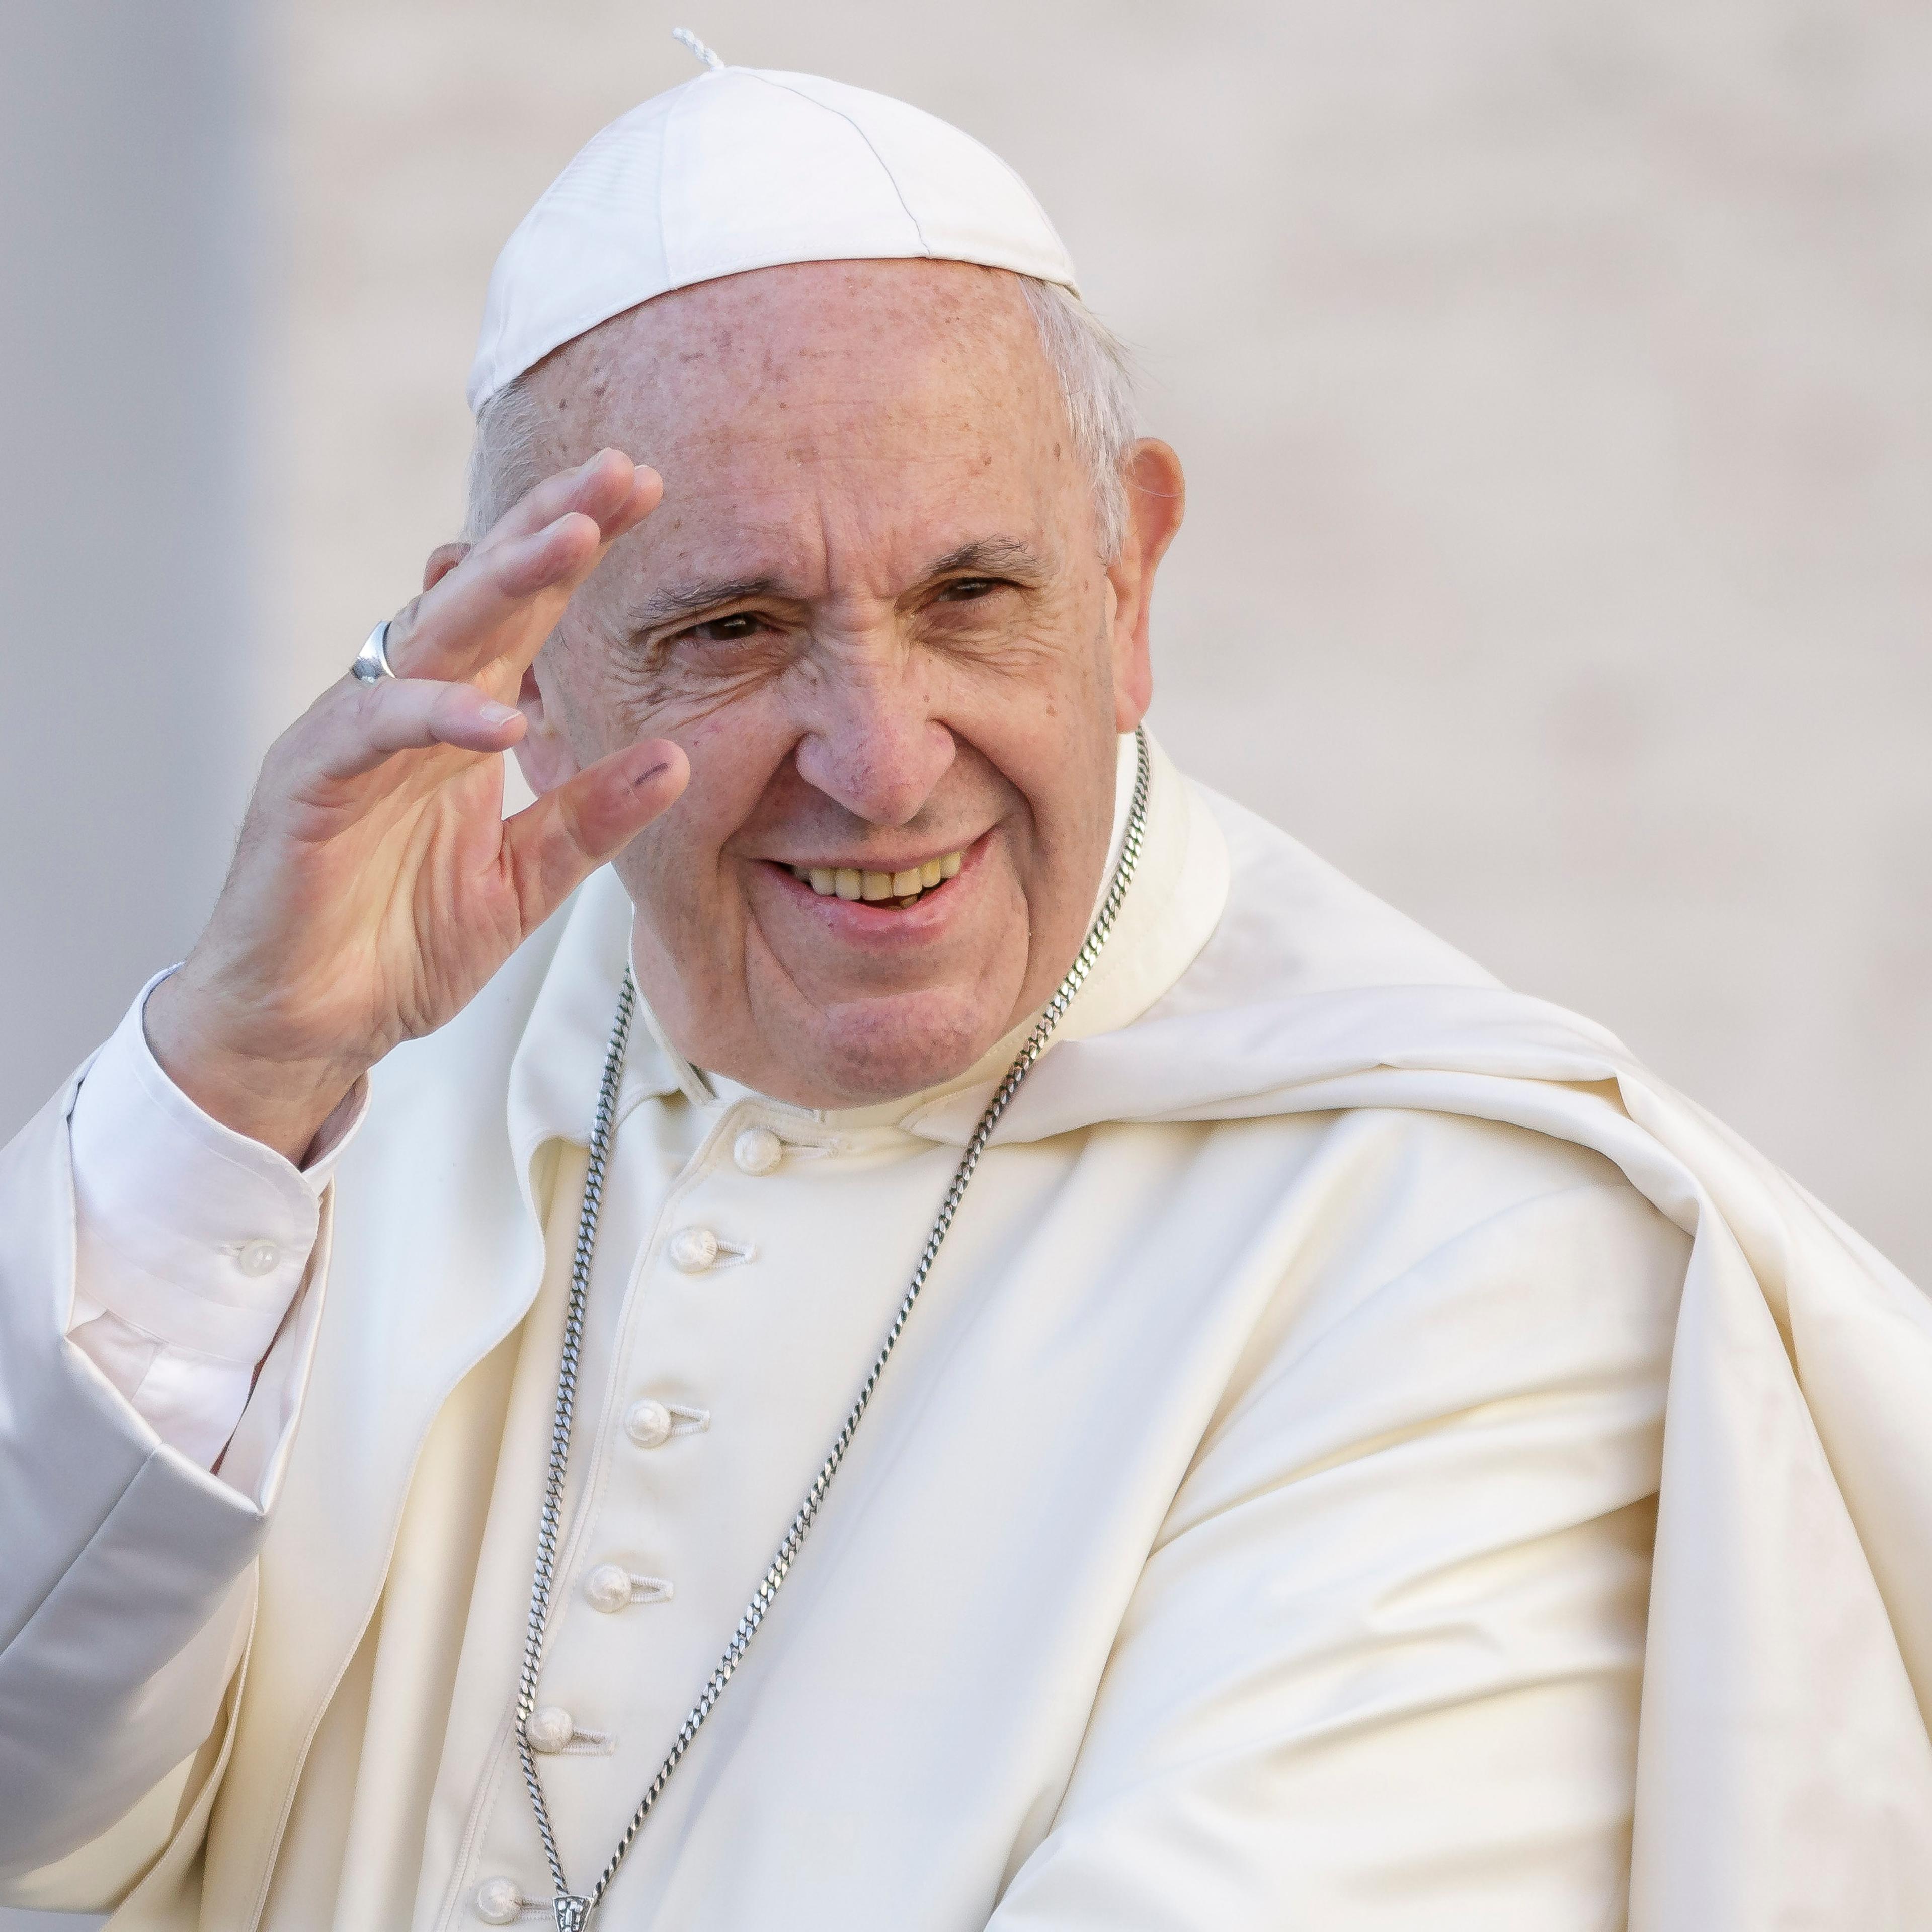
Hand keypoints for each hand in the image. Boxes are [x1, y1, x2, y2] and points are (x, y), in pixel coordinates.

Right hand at [145, 450, 687, 1163]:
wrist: (309, 1027)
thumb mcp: (525, 882)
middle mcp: (408, 710)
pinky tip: (497, 715)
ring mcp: (353, 740)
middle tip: (622, 469)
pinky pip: (372, 733)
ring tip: (573, 540)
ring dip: (501, 586)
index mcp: (461, 720)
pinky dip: (434, 719)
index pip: (526, 614)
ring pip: (429, 639)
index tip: (647, 492)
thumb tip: (678, 757)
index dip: (577, 549)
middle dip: (551, 527)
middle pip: (482, 595)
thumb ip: (592, 819)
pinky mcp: (308, 788)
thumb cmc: (401, 944)